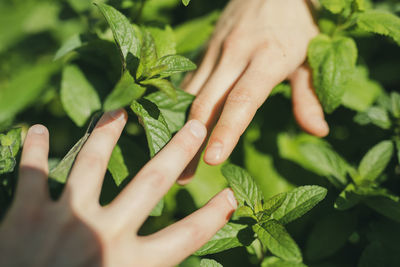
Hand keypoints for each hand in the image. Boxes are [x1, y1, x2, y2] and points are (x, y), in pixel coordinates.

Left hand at [0, 110, 236, 266]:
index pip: (186, 236)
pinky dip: (35, 149)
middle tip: (195, 126)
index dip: (213, 215)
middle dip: (178, 152)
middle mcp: (104, 235)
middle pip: (152, 183)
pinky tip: (38, 130)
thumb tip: (163, 257)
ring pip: (92, 162)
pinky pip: (33, 173)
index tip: (231, 194)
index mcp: (130, 264)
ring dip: (107, 133)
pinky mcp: (26, 215)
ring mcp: (66, 220)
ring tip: (118, 111)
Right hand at [180, 0, 327, 181]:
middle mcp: (236, 54)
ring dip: (181, 129)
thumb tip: (319, 132)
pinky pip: (189, 81)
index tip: (212, 160)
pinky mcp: (205, 48)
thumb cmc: (296, 22)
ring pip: (192, 94)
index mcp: (268, 58)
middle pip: (208, 102)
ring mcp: (216, 50)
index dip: (227, 131)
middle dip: (194, 142)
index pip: (243, 100)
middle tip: (184, 177)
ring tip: (174, 159)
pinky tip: (175, 129)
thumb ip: (309, 96)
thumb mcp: (310, 56)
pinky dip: (181, 107)